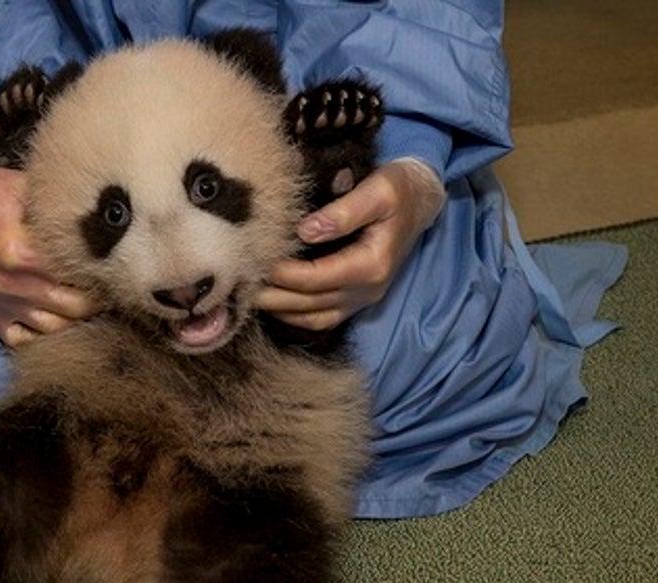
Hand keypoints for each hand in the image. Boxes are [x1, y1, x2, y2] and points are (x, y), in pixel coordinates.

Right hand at [0, 163, 99, 346]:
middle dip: (98, 300)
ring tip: (88, 304)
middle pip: (74, 308)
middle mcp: (14, 284)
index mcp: (24, 252)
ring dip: (76, 320)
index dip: (103, 273)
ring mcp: (2, 303)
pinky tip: (55, 320)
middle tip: (110, 287)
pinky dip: (42, 335)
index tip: (117, 267)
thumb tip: (99, 211)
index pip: (79, 274)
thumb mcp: (22, 186)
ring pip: (54, 328)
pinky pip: (22, 339)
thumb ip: (58, 204)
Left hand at [256, 159, 446, 330]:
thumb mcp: (378, 190)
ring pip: (312, 317)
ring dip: (278, 309)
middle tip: (237, 284)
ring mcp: (361, 298)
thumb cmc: (398, 189)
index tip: (255, 261)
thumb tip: (306, 230)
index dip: (282, 274)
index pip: (316, 278)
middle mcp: (367, 289)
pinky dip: (293, 315)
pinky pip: (320, 318)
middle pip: (309, 303)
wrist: (420, 200)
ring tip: (246, 294)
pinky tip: (270, 302)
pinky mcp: (354, 298)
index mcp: (372, 265)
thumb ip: (344, 211)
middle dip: (271, 296)